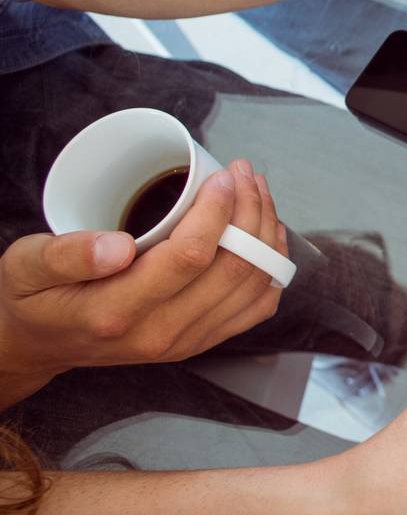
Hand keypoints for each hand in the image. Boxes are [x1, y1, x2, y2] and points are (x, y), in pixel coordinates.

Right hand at [0, 162, 285, 406]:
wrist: (40, 343)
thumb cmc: (35, 296)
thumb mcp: (28, 266)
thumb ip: (68, 255)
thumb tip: (120, 244)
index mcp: (117, 312)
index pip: (189, 258)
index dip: (217, 211)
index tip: (224, 175)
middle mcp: (160, 334)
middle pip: (233, 268)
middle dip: (249, 211)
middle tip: (245, 172)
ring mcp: (185, 342)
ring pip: (254, 285)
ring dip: (266, 232)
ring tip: (257, 192)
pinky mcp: (200, 341)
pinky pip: (256, 307)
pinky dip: (271, 267)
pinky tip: (265, 234)